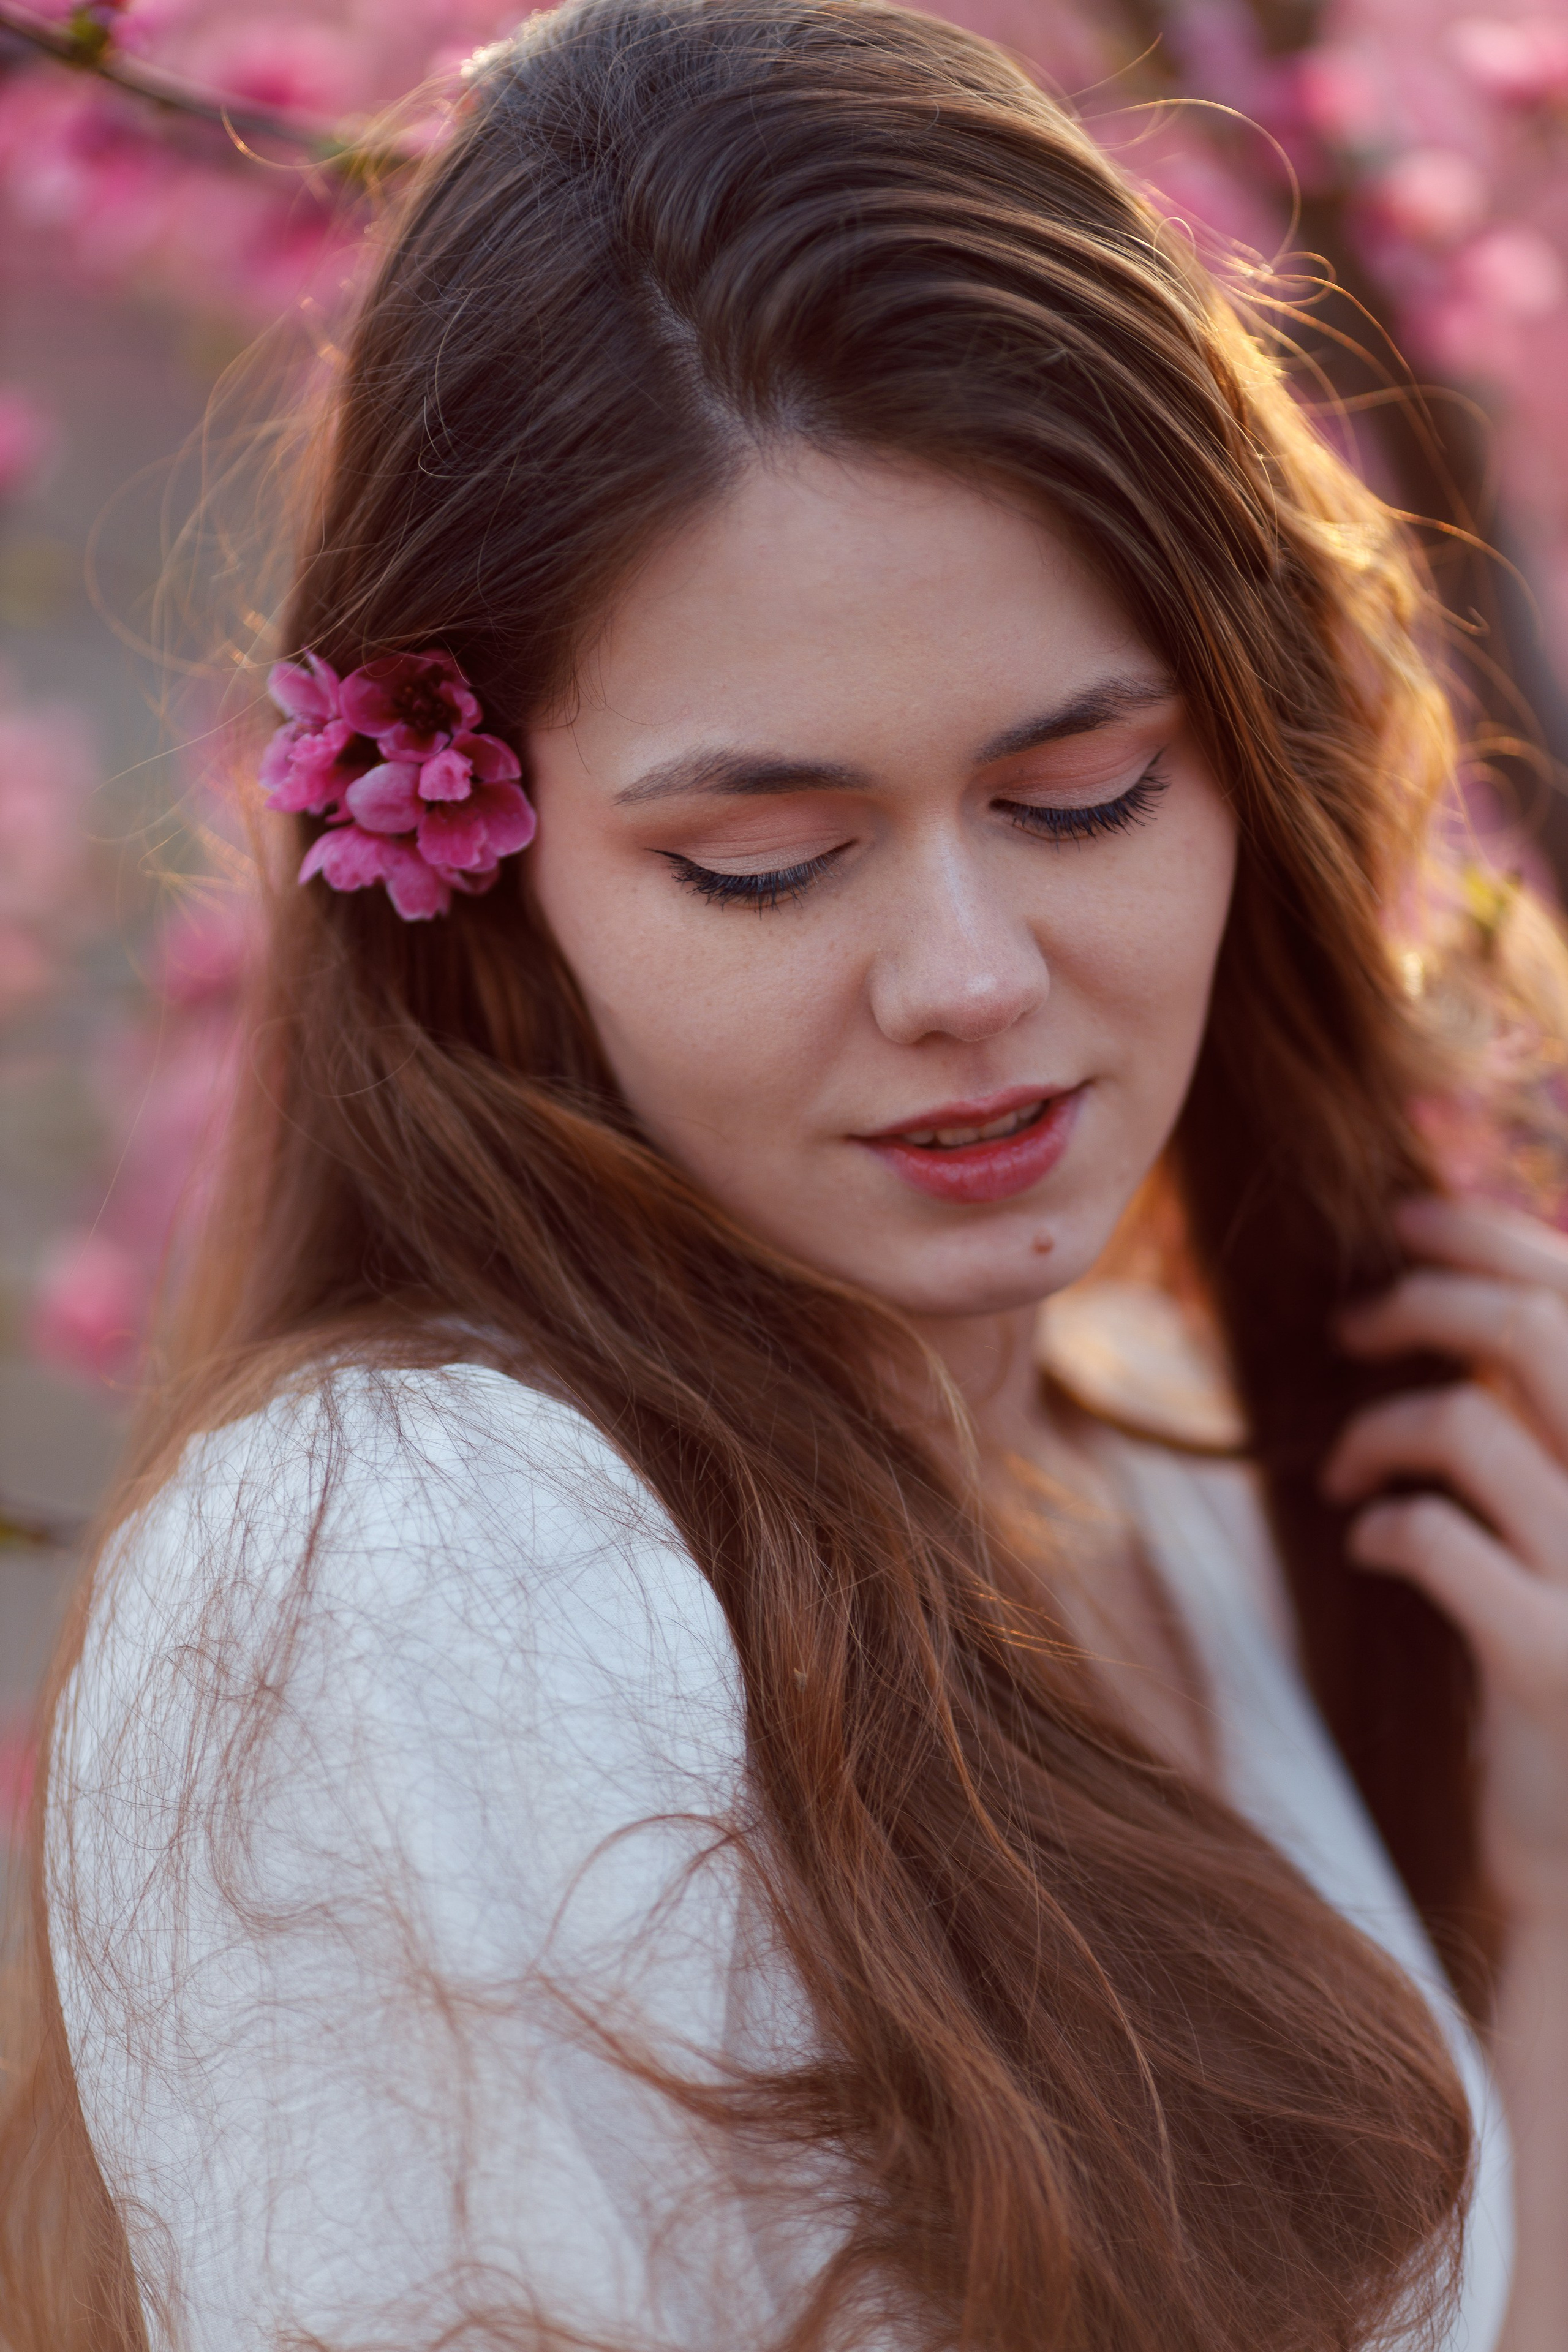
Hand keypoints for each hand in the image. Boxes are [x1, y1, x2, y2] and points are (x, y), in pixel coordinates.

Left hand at [1323, 1195, 1567, 1936]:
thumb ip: (1553, 1420)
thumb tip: (1469, 1300)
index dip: (1495, 1237)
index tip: (1406, 1217)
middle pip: (1531, 1333)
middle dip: (1423, 1302)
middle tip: (1348, 1325)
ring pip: (1467, 1423)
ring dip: (1378, 1429)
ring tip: (1344, 1468)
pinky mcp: (1552, 1660)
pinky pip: (1434, 1538)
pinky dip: (1383, 1524)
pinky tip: (1371, 1544)